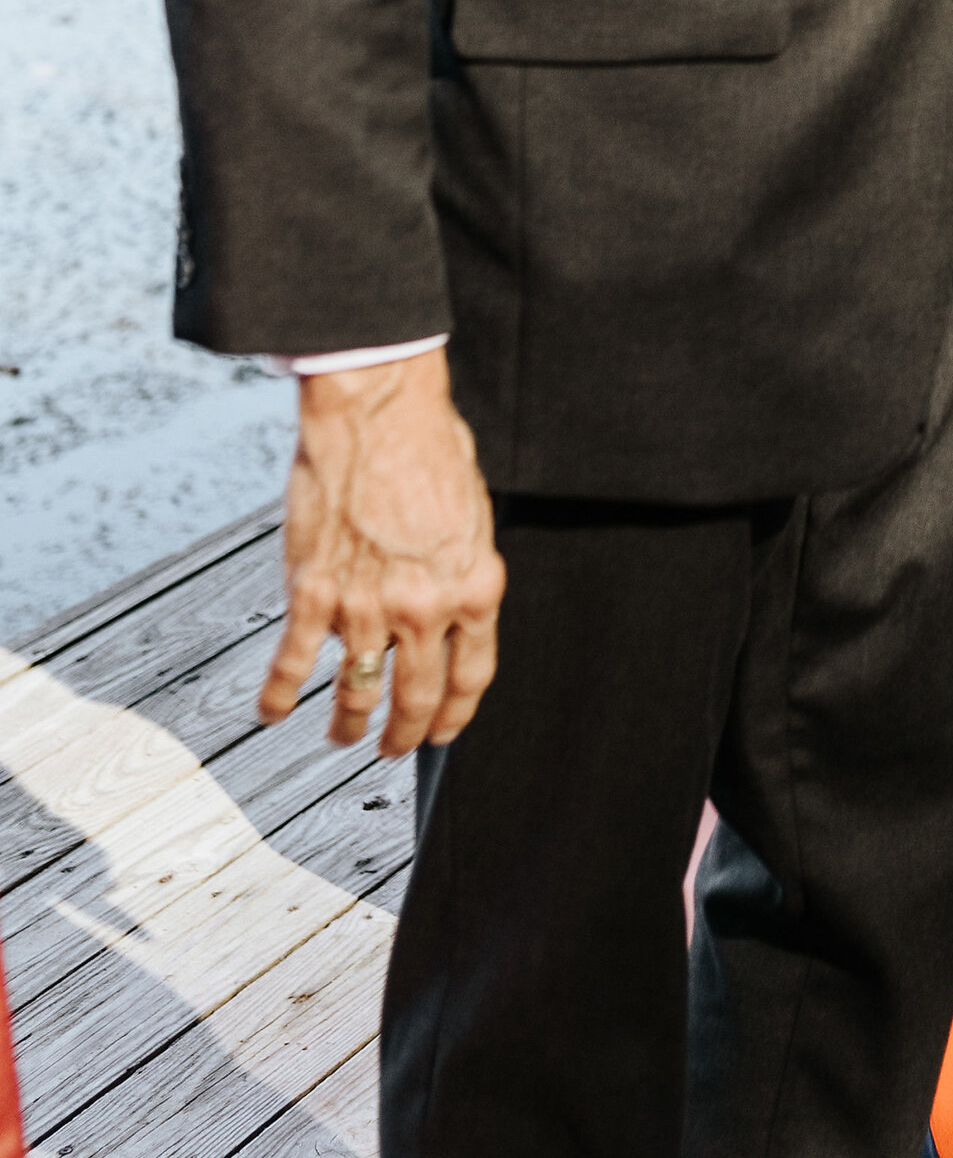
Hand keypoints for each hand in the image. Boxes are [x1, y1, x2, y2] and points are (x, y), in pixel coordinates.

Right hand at [260, 351, 504, 758]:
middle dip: (405, 733)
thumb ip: (462, 568)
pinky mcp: (313, 592)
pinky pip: (292, 661)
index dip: (456, 715)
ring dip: (348, 723)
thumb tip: (454, 607)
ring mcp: (365, 605)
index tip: (444, 733)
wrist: (378, 408)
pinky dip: (279, 694)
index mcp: (474, 585)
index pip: (472, 675)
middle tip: (392, 749)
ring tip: (342, 735)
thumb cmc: (427, 445)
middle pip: (418, 696)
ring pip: (357, 690)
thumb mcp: (473, 514)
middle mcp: (424, 606)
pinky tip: (273, 711)